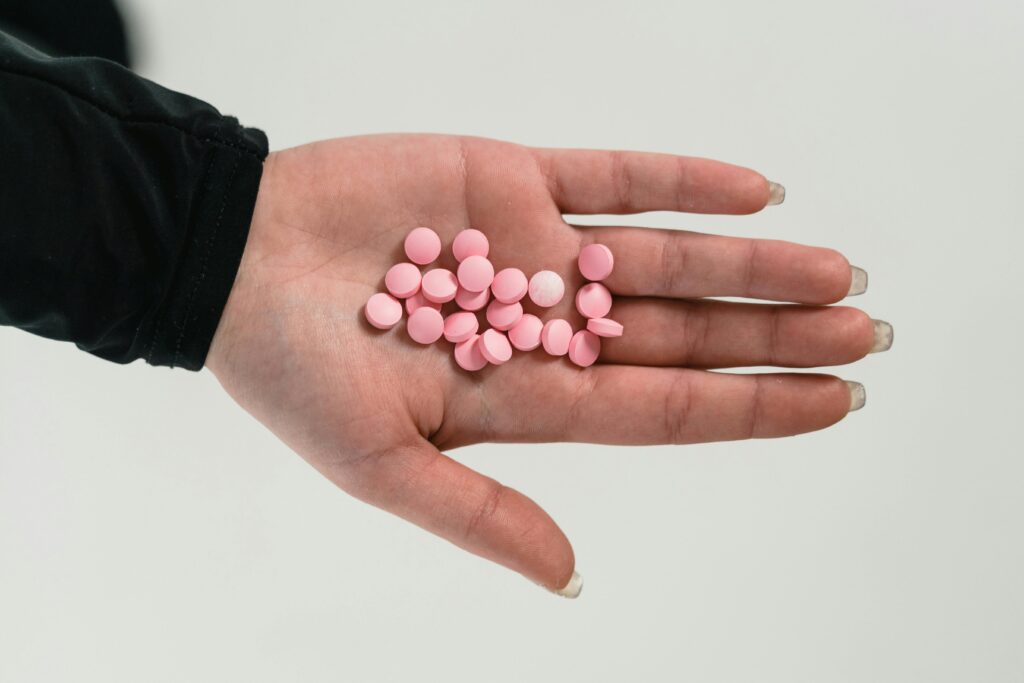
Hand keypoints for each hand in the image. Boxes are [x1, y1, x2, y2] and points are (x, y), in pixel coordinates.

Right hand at [206, 134, 887, 595]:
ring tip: (835, 270)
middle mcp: (546, 324)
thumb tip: (567, 580)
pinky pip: (615, 177)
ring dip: (751, 263)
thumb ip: (481, 514)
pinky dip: (684, 180)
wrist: (227, 260)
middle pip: (685, 334)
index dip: (755, 407)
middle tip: (868, 330)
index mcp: (526, 397)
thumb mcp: (379, 465)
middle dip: (777, 336)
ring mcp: (534, 250)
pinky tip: (757, 191)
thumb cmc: (288, 371)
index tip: (839, 400)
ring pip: (668, 258)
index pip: (667, 409)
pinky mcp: (511, 180)